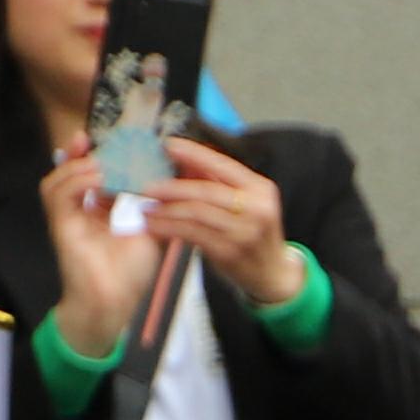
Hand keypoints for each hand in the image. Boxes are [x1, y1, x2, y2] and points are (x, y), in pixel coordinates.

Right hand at [35, 142, 164, 361]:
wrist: (115, 302)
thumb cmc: (131, 271)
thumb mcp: (151, 230)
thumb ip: (156, 207)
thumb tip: (174, 182)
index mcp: (97, 208)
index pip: (93, 172)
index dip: (103, 153)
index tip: (125, 139)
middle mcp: (78, 209)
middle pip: (71, 169)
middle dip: (87, 152)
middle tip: (111, 140)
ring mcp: (66, 217)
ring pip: (61, 177)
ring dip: (84, 165)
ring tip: (109, 159)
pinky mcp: (60, 226)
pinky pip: (61, 194)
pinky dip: (79, 181)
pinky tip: (101, 177)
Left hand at [143, 137, 305, 313]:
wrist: (273, 273)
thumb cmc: (254, 234)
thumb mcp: (248, 204)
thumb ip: (220, 182)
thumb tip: (187, 159)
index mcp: (260, 189)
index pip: (223, 166)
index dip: (194, 154)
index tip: (169, 146)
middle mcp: (256, 208)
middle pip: (205, 190)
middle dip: (172, 187)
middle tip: (147, 186)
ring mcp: (243, 231)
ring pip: (195, 212)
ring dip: (165, 209)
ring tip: (146, 208)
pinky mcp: (229, 251)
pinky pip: (191, 234)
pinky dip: (168, 228)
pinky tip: (154, 226)